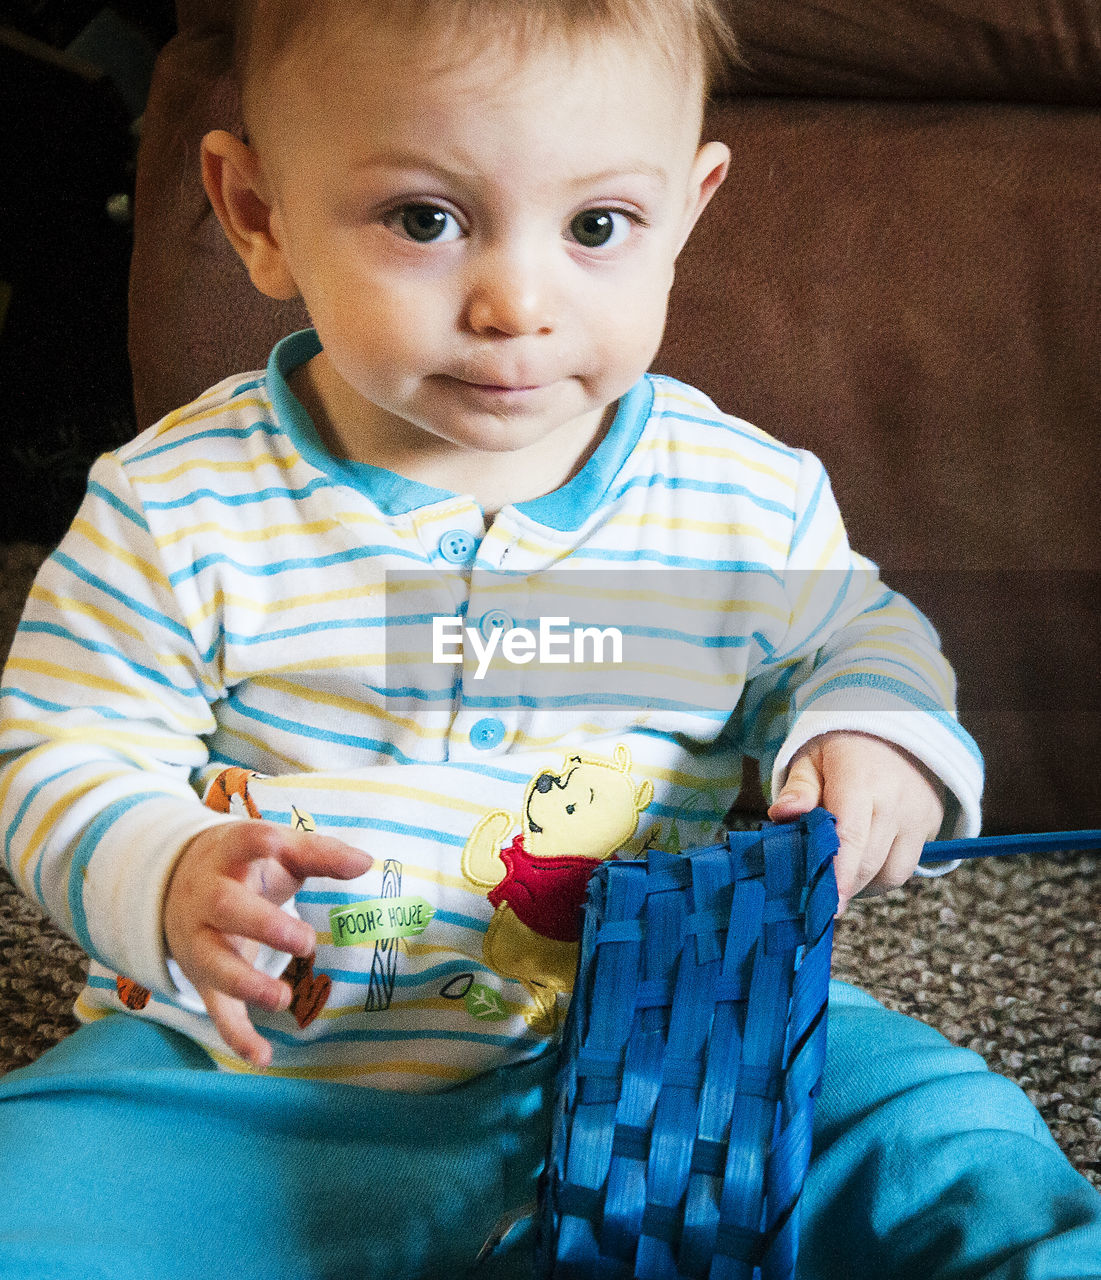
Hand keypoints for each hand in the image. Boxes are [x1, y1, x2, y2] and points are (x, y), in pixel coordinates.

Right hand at [164, 821, 371, 1067]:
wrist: (176, 883)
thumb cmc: (248, 864)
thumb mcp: (279, 850)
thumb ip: (321, 853)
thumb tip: (366, 862)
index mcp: (228, 856)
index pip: (241, 843)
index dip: (257, 842)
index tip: (275, 842)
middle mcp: (207, 898)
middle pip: (225, 907)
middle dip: (262, 925)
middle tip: (306, 940)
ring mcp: (200, 940)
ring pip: (214, 964)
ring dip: (246, 983)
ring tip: (283, 999)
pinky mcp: (203, 977)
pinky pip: (216, 1009)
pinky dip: (236, 1034)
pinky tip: (262, 1057)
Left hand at [767, 731, 943, 913]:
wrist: (897, 725)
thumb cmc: (844, 746)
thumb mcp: (813, 757)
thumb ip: (799, 788)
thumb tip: (780, 814)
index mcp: (860, 780)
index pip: (851, 837)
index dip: (838, 876)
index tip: (826, 905)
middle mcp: (896, 800)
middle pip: (868, 863)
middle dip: (842, 885)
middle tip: (817, 889)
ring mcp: (919, 814)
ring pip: (893, 873)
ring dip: (865, 884)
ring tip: (841, 873)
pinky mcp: (933, 824)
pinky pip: (908, 865)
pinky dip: (883, 873)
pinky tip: (863, 860)